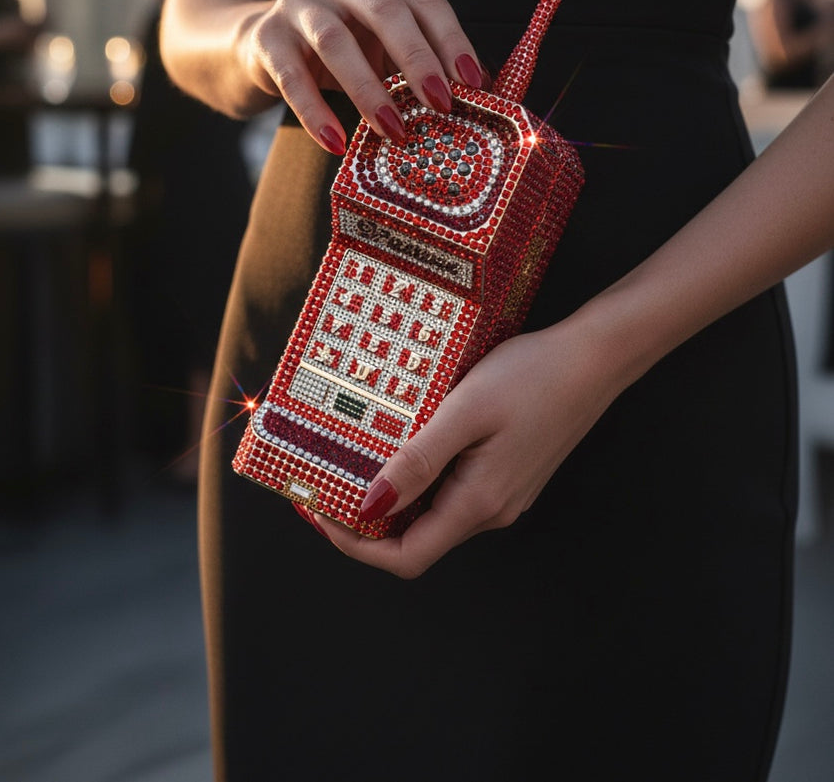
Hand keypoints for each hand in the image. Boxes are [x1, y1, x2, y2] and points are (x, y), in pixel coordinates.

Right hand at [244, 0, 484, 153]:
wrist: (262, 44)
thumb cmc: (344, 45)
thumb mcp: (384, 41)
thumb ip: (422, 55)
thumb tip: (479, 91)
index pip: (424, 0)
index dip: (452, 41)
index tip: (474, 84)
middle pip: (385, 11)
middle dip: (419, 61)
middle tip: (441, 106)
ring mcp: (297, 0)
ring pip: (337, 41)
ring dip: (370, 91)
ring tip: (395, 131)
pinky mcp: (266, 36)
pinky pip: (293, 77)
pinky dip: (316, 113)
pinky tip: (336, 142)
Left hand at [313, 316, 620, 577]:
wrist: (594, 358)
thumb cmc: (532, 377)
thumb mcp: (464, 412)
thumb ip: (417, 462)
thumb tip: (368, 506)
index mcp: (479, 502)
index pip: (406, 556)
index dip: (356, 544)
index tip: (321, 510)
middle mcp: (492, 510)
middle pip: (416, 539)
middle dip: (365, 519)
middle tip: (328, 479)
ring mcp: (503, 494)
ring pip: (433, 513)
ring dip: (392, 495)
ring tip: (358, 456)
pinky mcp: (508, 474)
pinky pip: (453, 490)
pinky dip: (420, 477)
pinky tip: (407, 441)